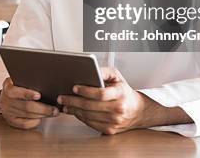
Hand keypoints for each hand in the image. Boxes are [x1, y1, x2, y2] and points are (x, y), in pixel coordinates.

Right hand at [0, 77, 58, 129]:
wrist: (6, 96)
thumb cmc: (17, 87)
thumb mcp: (19, 81)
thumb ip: (28, 82)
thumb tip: (45, 83)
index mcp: (8, 88)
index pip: (16, 92)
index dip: (28, 94)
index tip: (39, 95)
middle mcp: (6, 101)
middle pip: (26, 106)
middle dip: (43, 109)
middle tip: (54, 110)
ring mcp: (8, 112)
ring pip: (27, 115)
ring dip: (42, 115)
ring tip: (52, 113)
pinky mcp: (11, 121)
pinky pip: (24, 124)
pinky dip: (34, 122)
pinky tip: (41, 118)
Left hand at [57, 67, 190, 134]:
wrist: (138, 111)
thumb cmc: (124, 91)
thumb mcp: (117, 77)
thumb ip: (104, 71)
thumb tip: (91, 68)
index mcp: (121, 94)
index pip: (100, 94)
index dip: (86, 91)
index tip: (74, 88)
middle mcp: (119, 109)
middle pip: (91, 106)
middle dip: (73, 101)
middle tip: (62, 97)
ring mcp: (114, 122)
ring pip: (89, 116)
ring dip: (74, 110)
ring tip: (65, 104)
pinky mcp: (110, 130)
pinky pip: (91, 124)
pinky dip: (80, 117)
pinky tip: (74, 111)